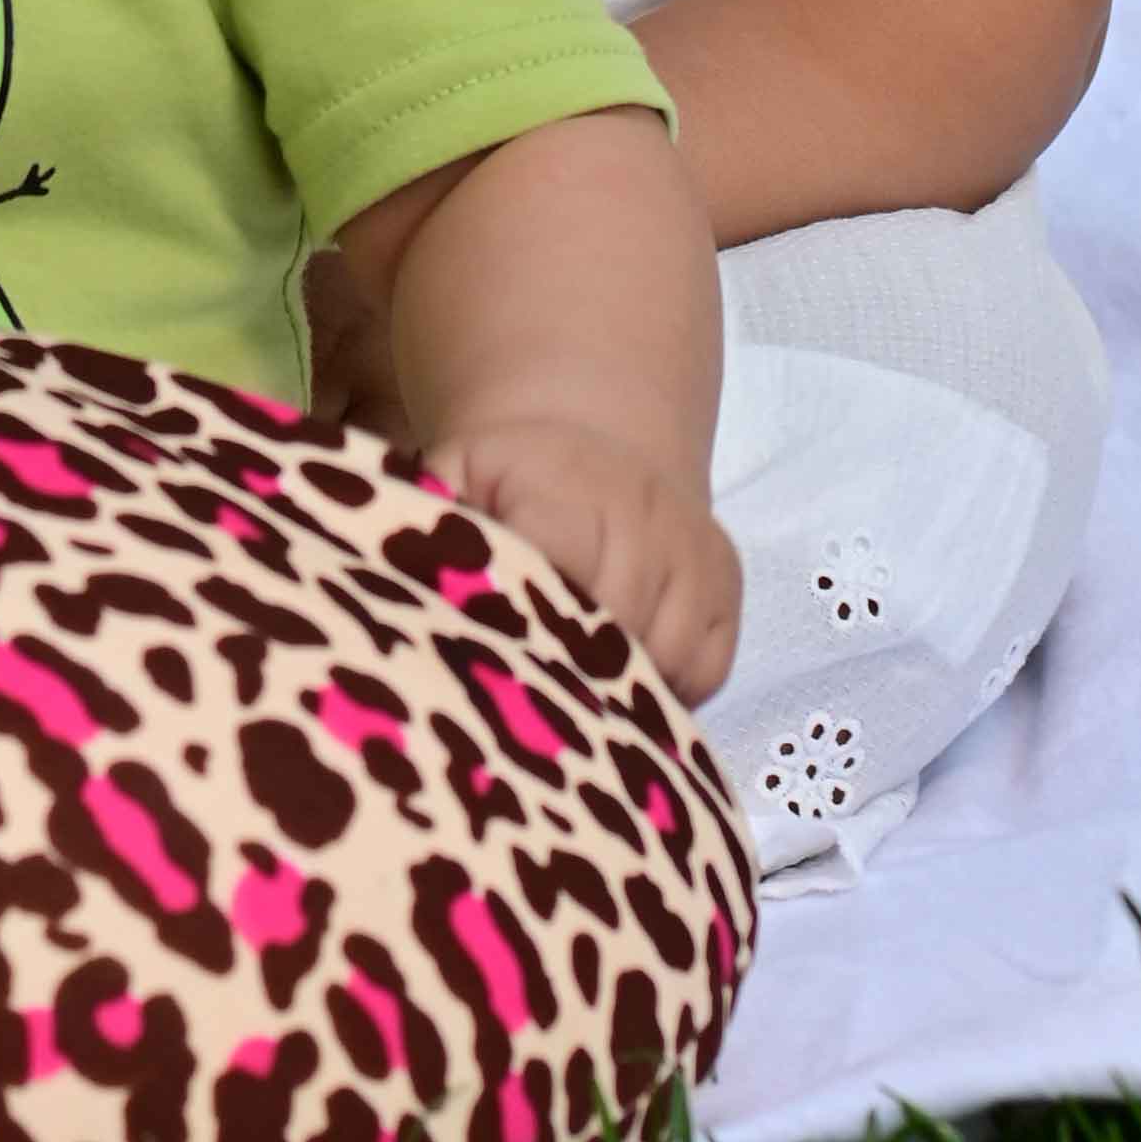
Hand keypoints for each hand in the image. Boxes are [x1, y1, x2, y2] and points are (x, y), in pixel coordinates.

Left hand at [422, 416, 740, 706]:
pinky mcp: (729, 585)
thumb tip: (411, 594)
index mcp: (565, 490)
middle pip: (618, 638)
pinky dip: (667, 690)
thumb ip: (434, 532)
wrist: (591, 436)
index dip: (530, 643)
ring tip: (572, 691)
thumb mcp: (453, 477)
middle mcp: (646, 515)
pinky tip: (622, 677)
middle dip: (570, 680)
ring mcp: (696, 553)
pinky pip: (706, 671)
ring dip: (620, 693)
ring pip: (667, 664)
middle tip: (529, 705)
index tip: (499, 676)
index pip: (559, 589)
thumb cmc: (502, 479)